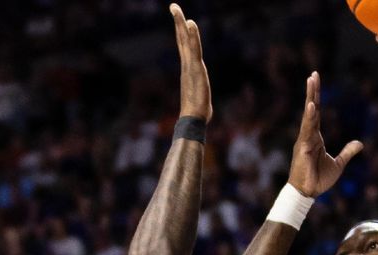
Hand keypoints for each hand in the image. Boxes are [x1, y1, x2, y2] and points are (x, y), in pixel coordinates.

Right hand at [170, 3, 211, 122]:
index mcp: (188, 70)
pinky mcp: (195, 69)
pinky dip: (192, 35)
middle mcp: (187, 65)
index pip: (185, 47)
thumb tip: (204, 111)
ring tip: (176, 8)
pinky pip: (193, 49)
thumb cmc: (197, 114)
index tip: (179, 20)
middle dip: (178, 22)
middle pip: (181, 39)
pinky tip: (190, 23)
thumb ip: (200, 99)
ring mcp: (190, 66)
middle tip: (173, 6)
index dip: (182, 33)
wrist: (193, 120)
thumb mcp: (200, 101)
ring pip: (185, 41)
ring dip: (180, 23)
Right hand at [288, 72, 362, 196]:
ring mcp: (304, 140)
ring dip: (310, 98)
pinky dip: (309, 117)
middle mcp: (307, 136)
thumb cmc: (318, 180)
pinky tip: (312, 106)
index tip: (316, 83)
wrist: (307, 193)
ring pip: (308, 115)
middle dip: (312, 92)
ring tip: (311, 82)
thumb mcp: (338, 164)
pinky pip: (307, 129)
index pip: (316, 114)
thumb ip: (348, 152)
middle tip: (314, 74)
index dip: (316, 98)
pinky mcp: (302, 147)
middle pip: (311, 109)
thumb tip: (360, 143)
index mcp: (314, 138)